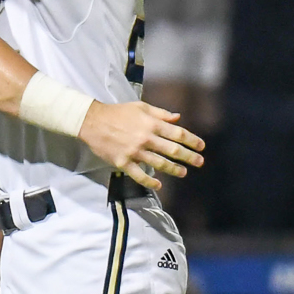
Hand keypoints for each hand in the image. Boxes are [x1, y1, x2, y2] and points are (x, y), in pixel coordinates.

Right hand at [78, 100, 205, 190]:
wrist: (93, 122)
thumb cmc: (118, 113)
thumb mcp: (141, 107)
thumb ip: (161, 113)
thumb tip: (178, 118)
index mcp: (151, 124)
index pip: (178, 133)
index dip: (192, 140)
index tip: (201, 146)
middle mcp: (145, 138)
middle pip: (172, 150)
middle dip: (189, 157)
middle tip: (199, 162)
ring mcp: (134, 152)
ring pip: (159, 163)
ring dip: (174, 169)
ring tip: (183, 173)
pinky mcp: (123, 162)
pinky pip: (139, 175)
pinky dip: (150, 182)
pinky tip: (159, 185)